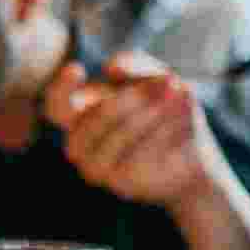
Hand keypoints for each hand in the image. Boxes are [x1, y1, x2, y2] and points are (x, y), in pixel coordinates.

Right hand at [43, 52, 224, 210]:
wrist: (192, 154)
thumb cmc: (165, 110)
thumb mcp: (154, 79)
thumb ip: (135, 66)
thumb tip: (110, 67)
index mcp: (80, 116)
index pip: (56, 105)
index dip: (61, 88)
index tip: (78, 69)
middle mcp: (81, 145)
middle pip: (97, 118)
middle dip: (133, 99)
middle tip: (167, 81)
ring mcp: (97, 168)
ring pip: (119, 137)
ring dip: (153, 115)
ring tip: (182, 95)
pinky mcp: (120, 184)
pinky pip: (140, 157)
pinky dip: (165, 136)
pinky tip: (185, 124)